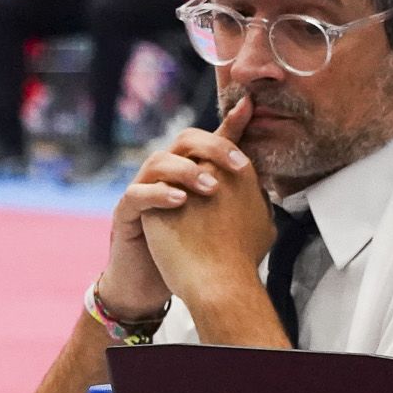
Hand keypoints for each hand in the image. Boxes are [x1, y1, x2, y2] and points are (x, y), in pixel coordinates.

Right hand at [100, 99, 260, 318]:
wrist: (153, 284)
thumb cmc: (189, 251)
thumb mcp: (217, 222)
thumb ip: (237, 202)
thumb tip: (266, 189)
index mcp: (190, 172)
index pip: (210, 141)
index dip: (230, 124)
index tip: (251, 108)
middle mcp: (166, 175)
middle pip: (185, 140)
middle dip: (213, 146)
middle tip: (239, 165)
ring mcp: (143, 190)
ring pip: (158, 161)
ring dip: (187, 170)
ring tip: (212, 187)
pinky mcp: (126, 213)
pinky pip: (136, 194)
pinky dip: (158, 194)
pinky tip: (180, 201)